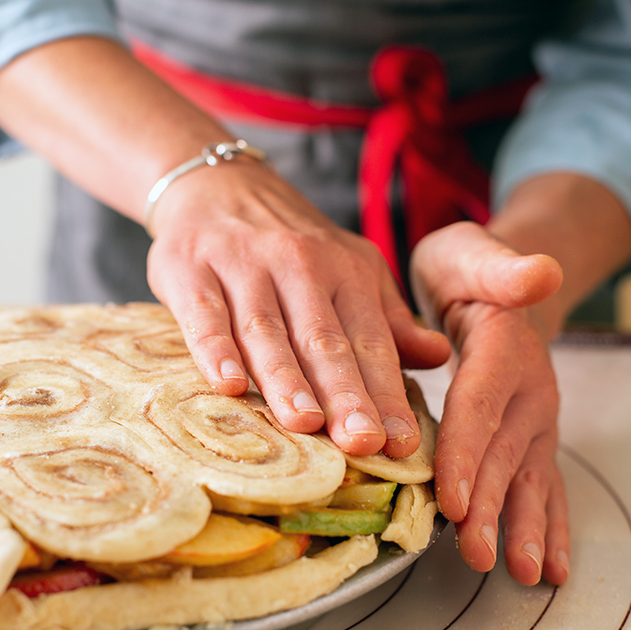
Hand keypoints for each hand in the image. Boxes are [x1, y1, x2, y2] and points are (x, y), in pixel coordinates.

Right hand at [146, 157, 450, 457]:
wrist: (216, 185)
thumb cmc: (293, 247)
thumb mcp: (353, 270)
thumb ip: (390, 319)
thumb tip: (440, 356)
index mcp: (348, 272)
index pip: (371, 341)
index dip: (387, 394)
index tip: (402, 444)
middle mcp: (300, 265)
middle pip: (324, 340)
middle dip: (346, 393)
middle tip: (362, 442)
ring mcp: (244, 266)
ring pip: (268, 331)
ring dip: (286, 379)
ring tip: (304, 424)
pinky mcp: (190, 269)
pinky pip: (204, 314)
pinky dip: (214, 348)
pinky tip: (227, 384)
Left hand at [411, 222, 569, 585]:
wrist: (503, 288)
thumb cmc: (468, 273)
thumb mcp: (470, 254)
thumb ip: (499, 266)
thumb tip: (539, 272)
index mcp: (503, 348)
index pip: (480, 405)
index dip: (467, 452)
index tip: (453, 499)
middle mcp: (530, 390)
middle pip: (505, 453)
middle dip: (491, 507)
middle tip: (476, 554)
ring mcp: (538, 421)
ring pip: (529, 479)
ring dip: (525, 528)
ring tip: (524, 574)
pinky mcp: (535, 442)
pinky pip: (546, 488)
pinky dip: (549, 529)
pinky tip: (551, 570)